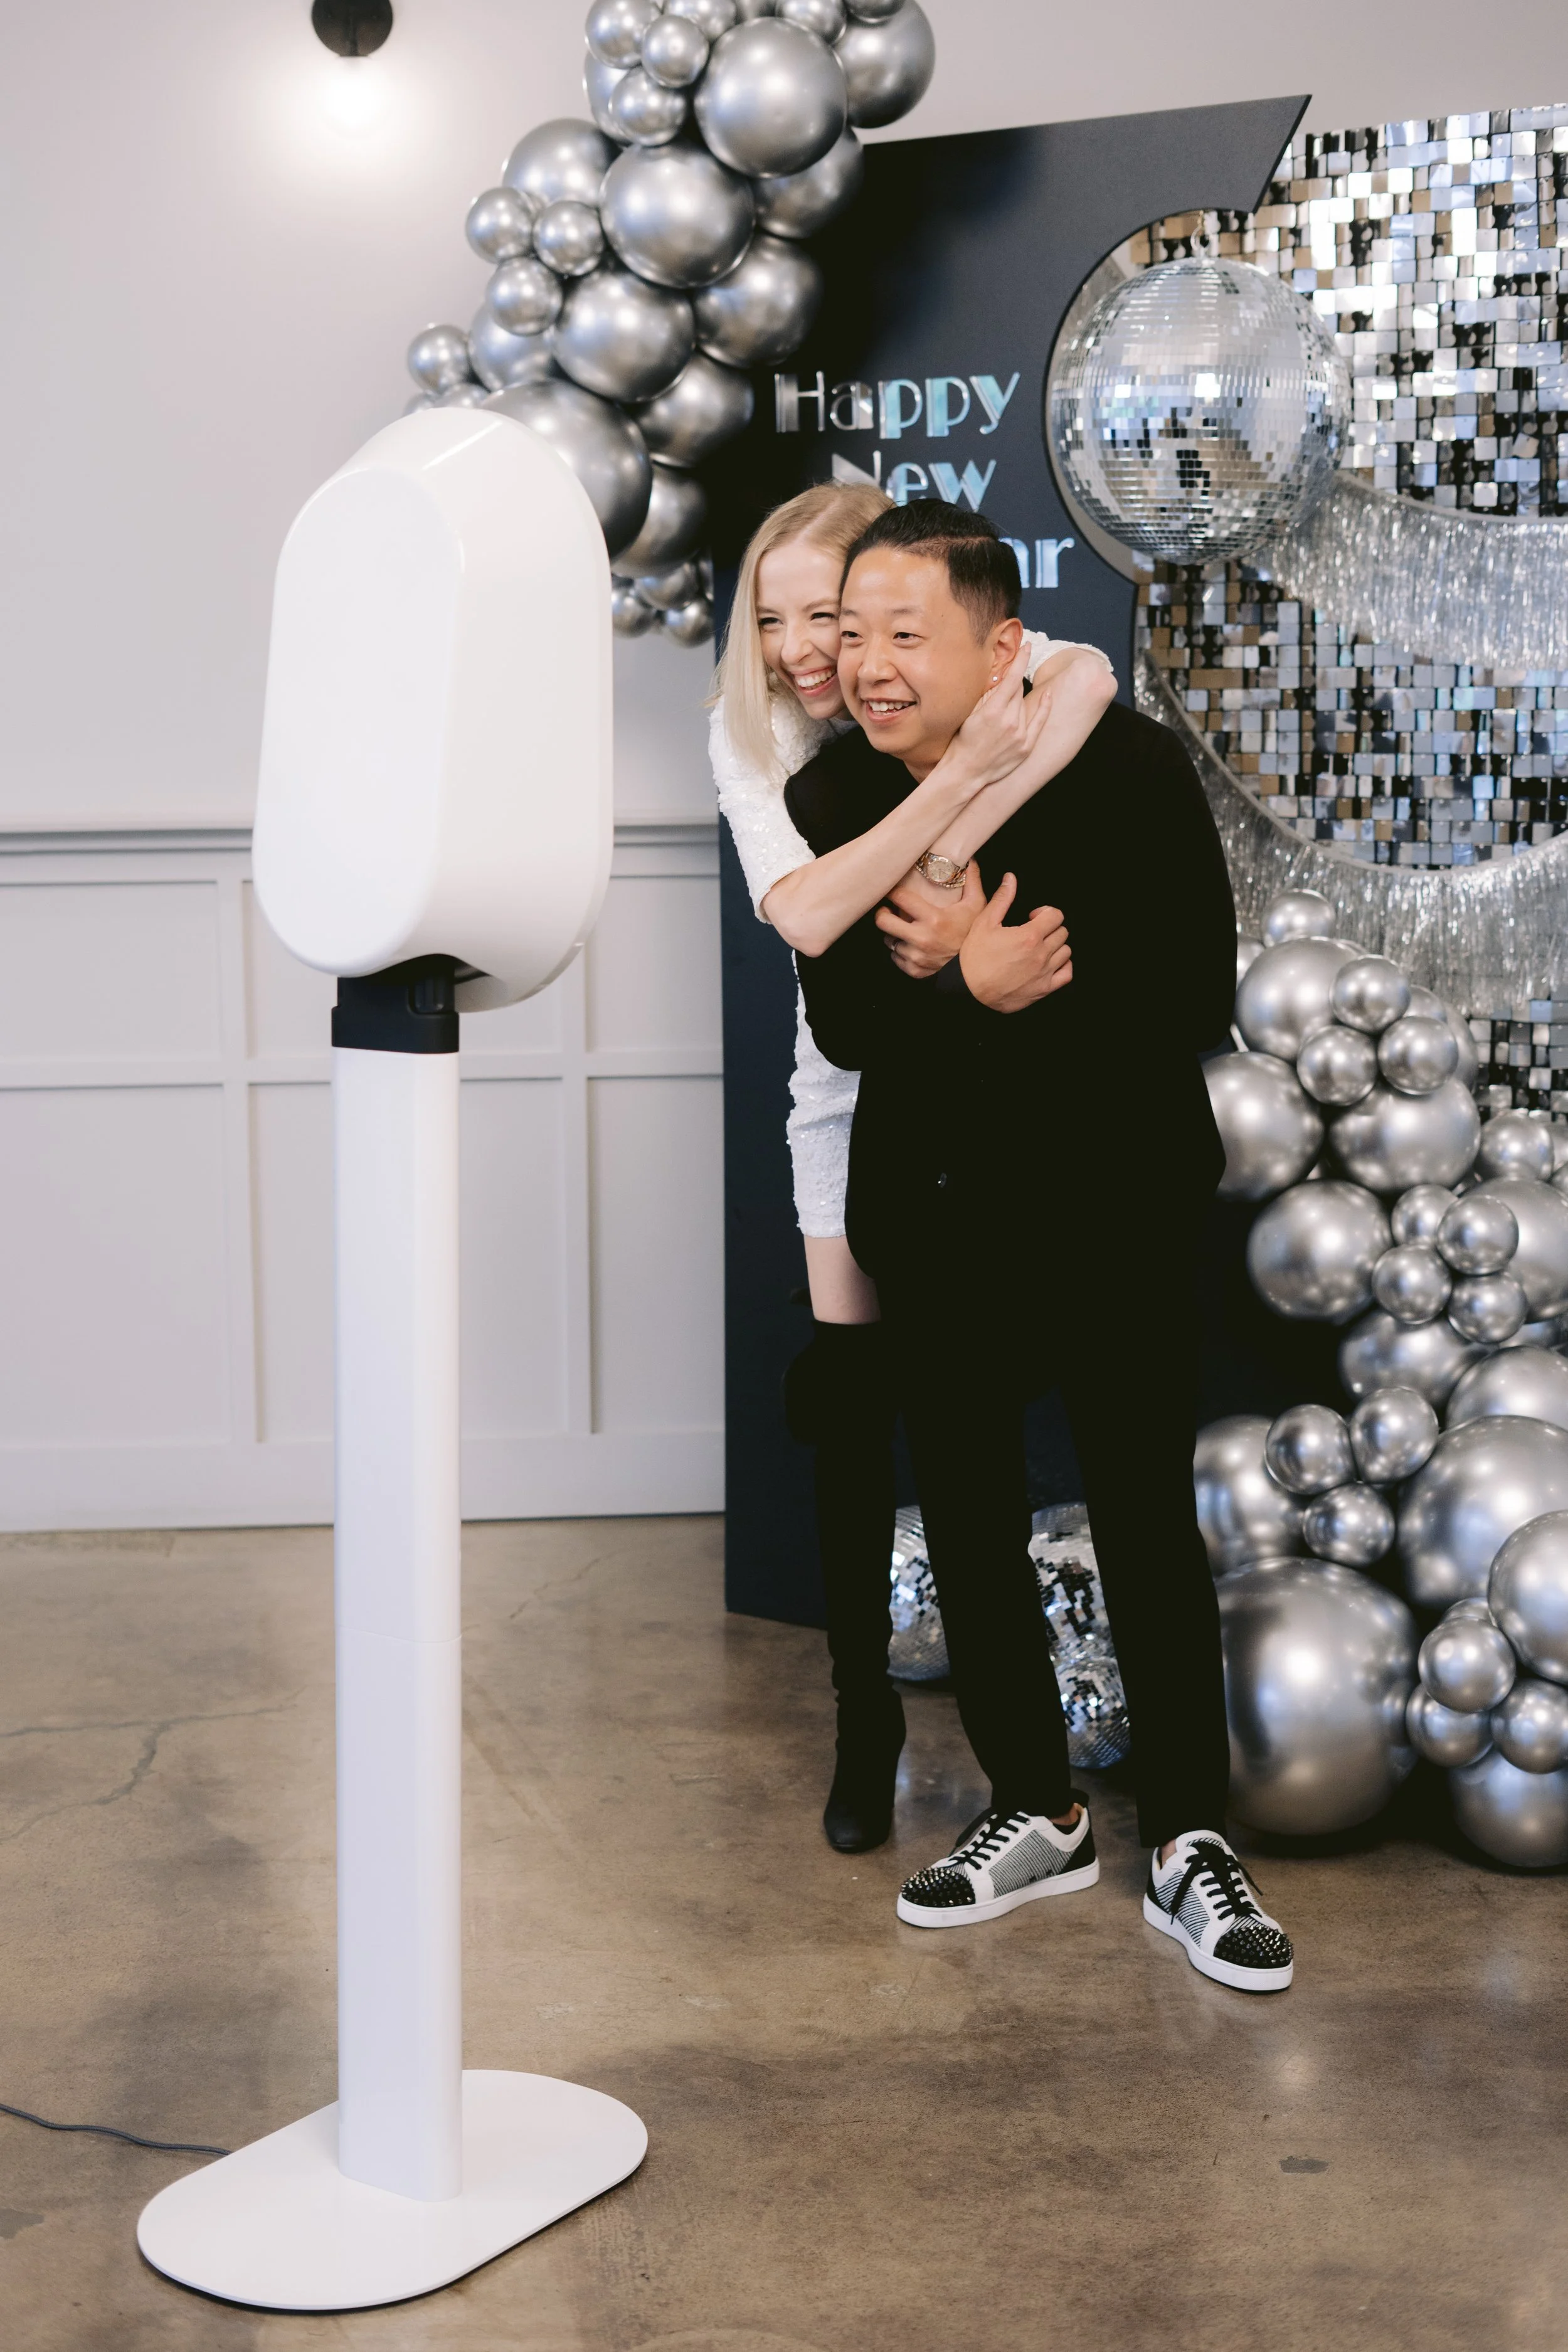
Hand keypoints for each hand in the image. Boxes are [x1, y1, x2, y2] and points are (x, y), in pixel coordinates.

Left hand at [874, 861, 983, 976]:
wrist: (976, 968)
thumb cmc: (973, 934)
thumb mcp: (976, 905)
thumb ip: (972, 881)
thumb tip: (969, 859)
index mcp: (934, 920)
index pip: (900, 898)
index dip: (892, 891)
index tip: (890, 888)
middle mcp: (922, 939)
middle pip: (883, 922)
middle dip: (882, 913)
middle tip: (888, 909)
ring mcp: (916, 957)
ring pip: (890, 941)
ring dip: (894, 934)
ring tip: (904, 928)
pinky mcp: (913, 970)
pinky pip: (896, 958)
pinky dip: (901, 951)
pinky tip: (911, 945)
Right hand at [941, 640, 1053, 792]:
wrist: (966, 771)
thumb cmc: (964, 741)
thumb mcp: (970, 713)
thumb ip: (987, 694)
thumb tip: (1000, 674)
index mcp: (993, 711)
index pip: (1012, 678)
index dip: (1021, 660)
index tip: (1027, 646)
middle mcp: (1009, 722)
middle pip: (1018, 692)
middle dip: (1011, 687)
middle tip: (1002, 691)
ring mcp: (1020, 735)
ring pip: (1025, 706)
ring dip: (1017, 704)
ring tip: (1001, 716)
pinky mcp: (1026, 747)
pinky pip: (1040, 721)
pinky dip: (1045, 707)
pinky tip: (1048, 694)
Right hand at [958, 873, 1072, 1012]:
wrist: (968, 990)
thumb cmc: (974, 958)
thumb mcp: (984, 924)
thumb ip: (1002, 899)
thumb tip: (1011, 879)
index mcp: (1029, 936)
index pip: (1056, 915)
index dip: (1045, 912)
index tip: (1033, 917)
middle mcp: (1041, 954)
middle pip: (1062, 932)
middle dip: (1050, 928)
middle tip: (1034, 932)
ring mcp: (1044, 973)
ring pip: (1066, 952)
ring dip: (1056, 946)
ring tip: (1040, 947)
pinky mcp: (1044, 989)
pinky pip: (1067, 973)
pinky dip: (1063, 965)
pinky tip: (1050, 963)